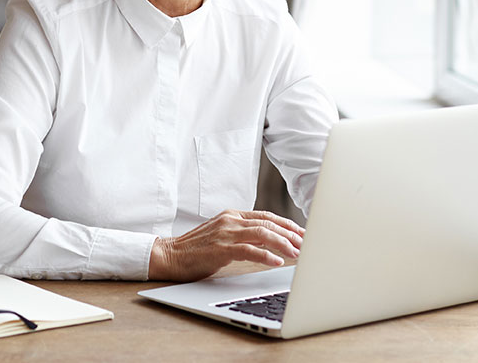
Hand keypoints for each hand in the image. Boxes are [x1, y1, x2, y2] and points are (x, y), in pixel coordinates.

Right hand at [148, 210, 304, 281]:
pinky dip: (265, 256)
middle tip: (307, 243)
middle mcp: (231, 220)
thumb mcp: (222, 236)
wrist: (169, 255)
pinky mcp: (220, 248)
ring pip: (262, 233)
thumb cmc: (196, 250)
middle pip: (268, 223)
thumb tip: (269, 243)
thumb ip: (243, 235)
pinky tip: (277, 262)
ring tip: (297, 253)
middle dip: (291, 234)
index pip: (267, 216)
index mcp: (232, 216)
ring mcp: (225, 233)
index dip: (287, 224)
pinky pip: (248, 250)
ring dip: (283, 243)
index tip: (303, 233)